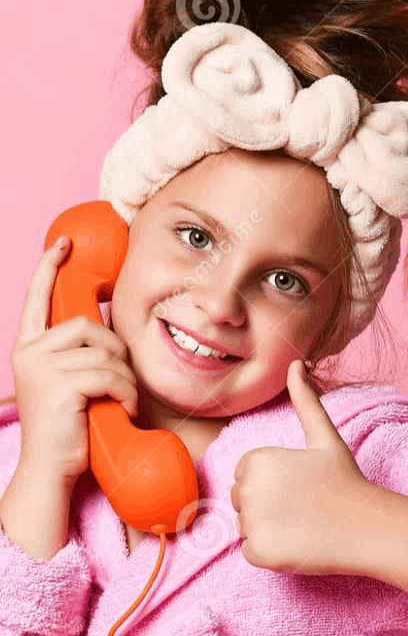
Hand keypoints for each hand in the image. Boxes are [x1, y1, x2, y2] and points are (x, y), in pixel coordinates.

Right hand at [12, 236, 138, 481]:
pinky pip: (109, 373)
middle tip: (121, 377)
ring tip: (123, 398)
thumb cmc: (67, 426)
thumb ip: (76, 354)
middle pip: (86, 325)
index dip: (49, 268)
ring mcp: (41, 368)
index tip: (63, 244)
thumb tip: (107, 330)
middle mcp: (29, 353)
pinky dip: (125, 391)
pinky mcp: (59, 385)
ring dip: (123, 376)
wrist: (51, 470)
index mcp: (29, 348)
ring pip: (103, 352)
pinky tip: (124, 408)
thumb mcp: (67, 382)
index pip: (36, 298)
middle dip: (114, 349)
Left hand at [230, 359, 374, 575]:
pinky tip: (295, 543)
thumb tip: (296, 363)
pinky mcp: (257, 552)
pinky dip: (269, 552)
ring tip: (298, 523)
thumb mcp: (323, 435)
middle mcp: (247, 488)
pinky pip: (249, 550)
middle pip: (241, 499)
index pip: (245, 474)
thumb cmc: (342, 478)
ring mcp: (251, 521)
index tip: (296, 485)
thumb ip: (304, 399)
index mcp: (256, 459)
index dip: (270, 481)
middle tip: (299, 505)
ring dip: (265, 528)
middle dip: (265, 504)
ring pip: (243, 525)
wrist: (364, 526)